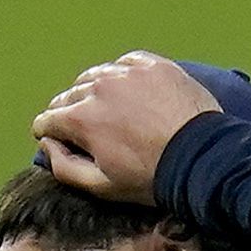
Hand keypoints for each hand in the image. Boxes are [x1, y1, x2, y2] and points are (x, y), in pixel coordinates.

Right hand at [30, 52, 222, 203]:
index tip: (63, 142)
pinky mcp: (152, 64)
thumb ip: (64, 167)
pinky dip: (122, 75)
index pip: (47, 120)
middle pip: (68, 96)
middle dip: (70, 114)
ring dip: (95, 92)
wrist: (203, 157)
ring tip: (111, 110)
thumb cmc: (152, 177)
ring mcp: (126, 72)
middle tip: (89, 130)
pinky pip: (125, 63)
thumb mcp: (102, 186)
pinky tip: (132, 92)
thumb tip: (47, 145)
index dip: (50, 135)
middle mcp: (98, 87)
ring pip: (94, 76)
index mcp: (81, 118)